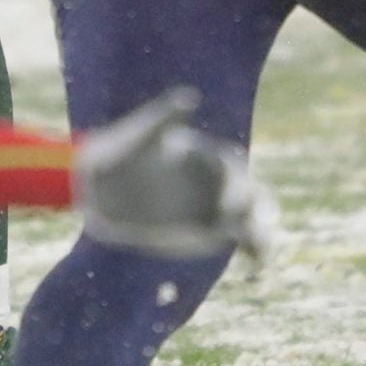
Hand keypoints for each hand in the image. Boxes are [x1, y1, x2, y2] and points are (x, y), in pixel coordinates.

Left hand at [73, 86, 276, 261]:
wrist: (103, 186)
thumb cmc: (121, 152)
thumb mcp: (141, 135)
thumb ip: (166, 117)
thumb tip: (190, 97)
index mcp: (202, 156)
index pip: (229, 166)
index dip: (233, 182)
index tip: (226, 202)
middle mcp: (212, 181)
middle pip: (248, 194)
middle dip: (257, 211)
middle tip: (254, 230)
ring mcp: (212, 206)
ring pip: (250, 220)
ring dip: (263, 235)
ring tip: (262, 256)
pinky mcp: (207, 231)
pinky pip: (239, 240)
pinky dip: (254, 251)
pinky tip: (256, 268)